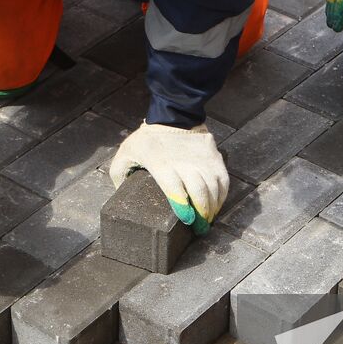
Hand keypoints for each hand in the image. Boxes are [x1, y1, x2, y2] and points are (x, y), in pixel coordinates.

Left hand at [109, 122, 226, 234]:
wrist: (173, 116)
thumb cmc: (147, 139)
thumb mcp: (126, 153)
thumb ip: (119, 174)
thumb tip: (120, 196)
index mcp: (161, 164)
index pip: (175, 188)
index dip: (183, 206)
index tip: (187, 220)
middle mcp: (184, 163)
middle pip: (199, 191)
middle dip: (201, 213)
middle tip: (199, 228)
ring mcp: (202, 160)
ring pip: (213, 187)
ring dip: (213, 207)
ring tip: (207, 219)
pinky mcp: (214, 158)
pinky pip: (223, 180)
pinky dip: (222, 195)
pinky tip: (216, 205)